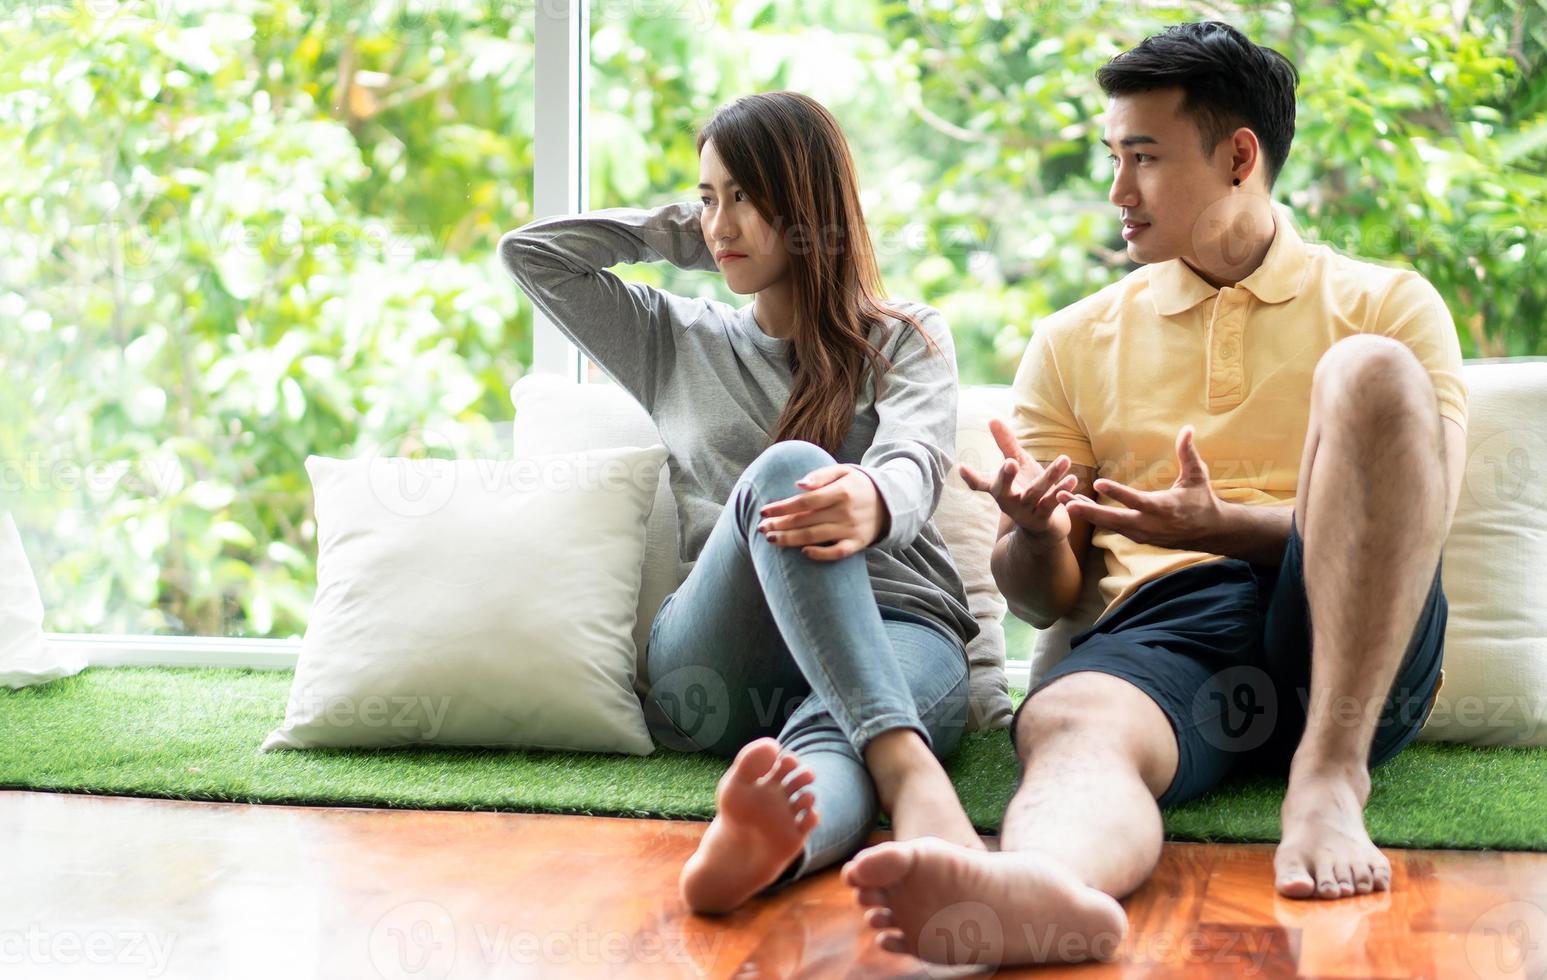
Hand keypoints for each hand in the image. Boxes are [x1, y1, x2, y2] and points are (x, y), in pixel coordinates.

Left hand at [757, 464, 885, 560]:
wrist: (890, 502)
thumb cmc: (857, 485)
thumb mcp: (843, 471)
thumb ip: (820, 476)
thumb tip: (798, 485)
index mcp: (840, 492)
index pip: (804, 501)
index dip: (782, 507)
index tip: (764, 511)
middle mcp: (845, 512)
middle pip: (805, 521)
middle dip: (779, 525)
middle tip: (761, 528)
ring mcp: (851, 530)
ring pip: (815, 538)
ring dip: (790, 540)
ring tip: (771, 539)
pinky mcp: (857, 543)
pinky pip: (837, 553)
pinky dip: (820, 554)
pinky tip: (803, 552)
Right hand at [958, 418, 1078, 542]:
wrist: (1044, 525)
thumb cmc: (1027, 489)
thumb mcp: (1018, 464)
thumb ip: (1006, 444)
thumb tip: (992, 419)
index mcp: (999, 488)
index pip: (980, 483)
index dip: (970, 477)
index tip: (961, 467)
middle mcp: (1008, 501)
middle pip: (1003, 490)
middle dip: (1006, 476)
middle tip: (1009, 462)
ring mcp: (1025, 511)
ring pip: (1036, 492)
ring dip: (1050, 476)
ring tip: (1065, 459)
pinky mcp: (1043, 518)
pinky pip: (1052, 503)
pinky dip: (1062, 491)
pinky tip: (1072, 479)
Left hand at [1056, 425, 1222, 549]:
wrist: (1210, 532)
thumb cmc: (1202, 500)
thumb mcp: (1197, 476)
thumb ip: (1188, 453)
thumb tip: (1187, 428)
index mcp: (1162, 507)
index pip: (1135, 500)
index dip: (1117, 493)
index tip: (1097, 483)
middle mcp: (1149, 524)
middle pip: (1113, 520)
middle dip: (1088, 512)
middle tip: (1065, 502)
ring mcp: (1142, 534)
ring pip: (1109, 525)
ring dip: (1087, 514)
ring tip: (1064, 502)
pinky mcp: (1138, 537)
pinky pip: (1112, 529)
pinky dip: (1096, 519)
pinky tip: (1079, 509)